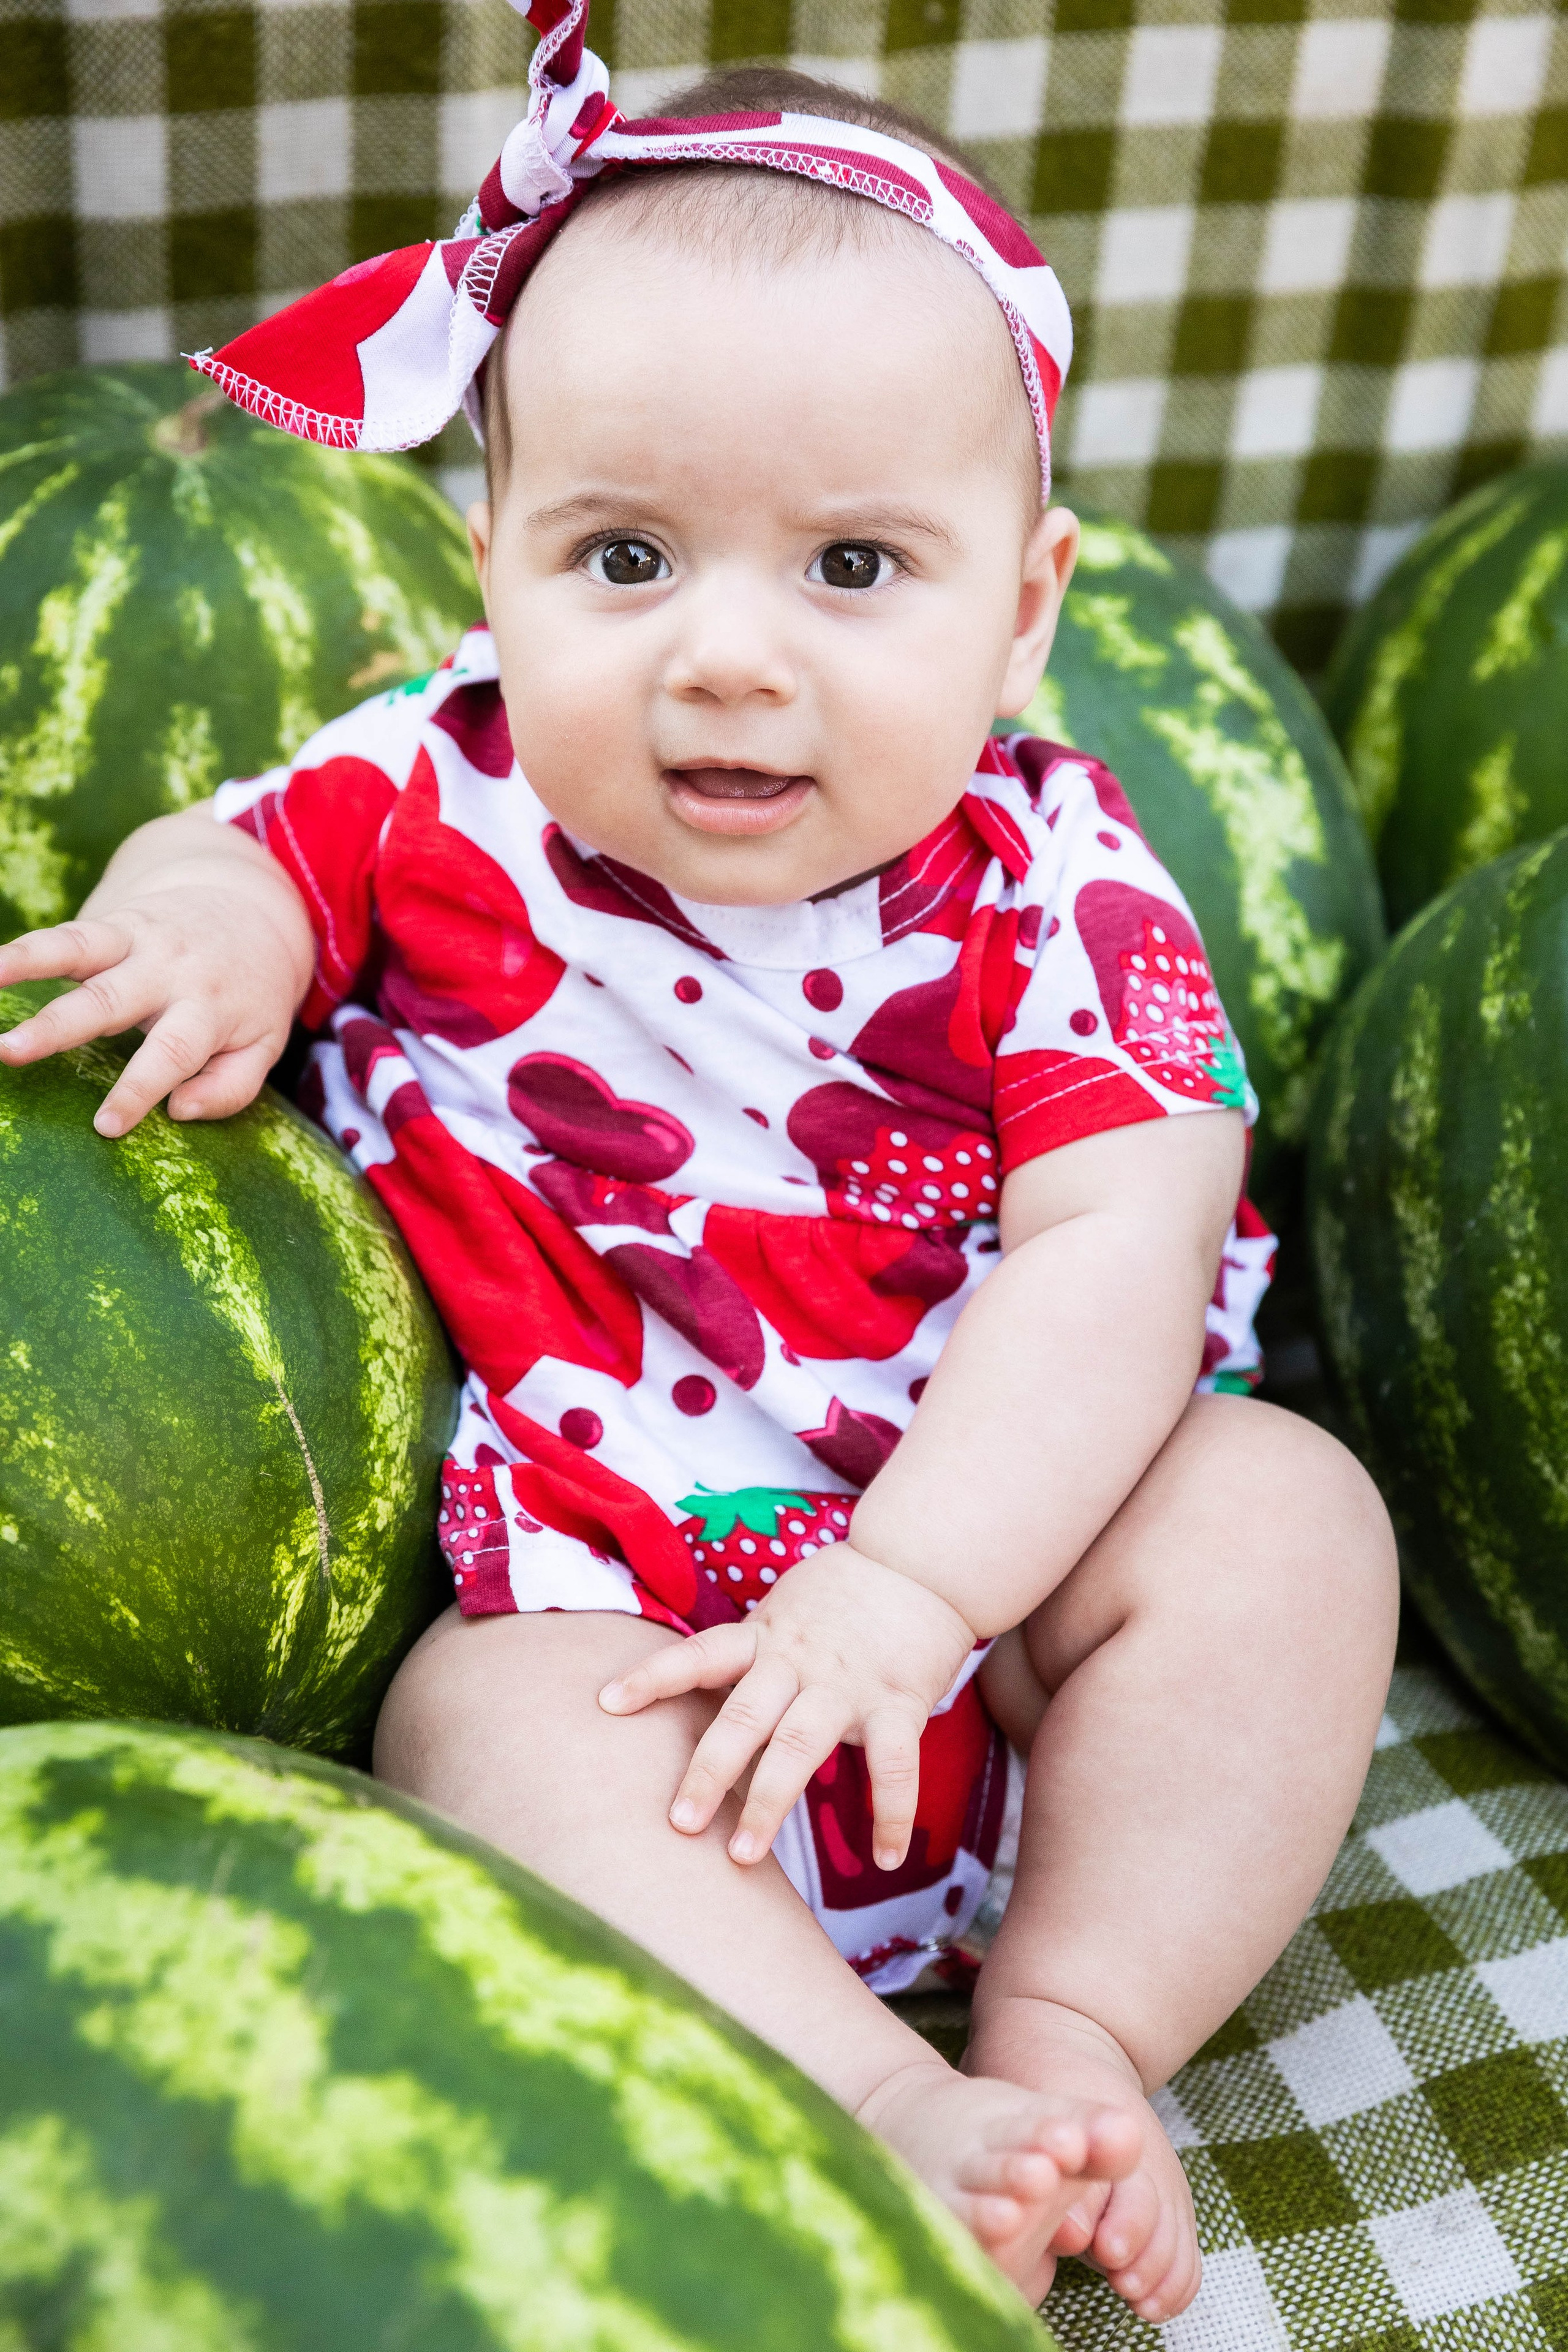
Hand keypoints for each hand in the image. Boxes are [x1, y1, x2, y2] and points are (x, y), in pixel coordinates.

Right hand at [0, 864, 310, 1135]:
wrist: (249, 906)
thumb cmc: (249, 994)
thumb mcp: (264, 1042)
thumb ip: (232, 1086)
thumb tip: (179, 1111)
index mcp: (211, 1007)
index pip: (174, 1053)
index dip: (139, 1089)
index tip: (105, 1126)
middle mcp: (171, 970)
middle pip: (111, 1000)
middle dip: (59, 1027)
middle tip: (10, 1052)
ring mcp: (139, 940)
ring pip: (79, 949)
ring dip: (24, 963)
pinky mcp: (113, 922)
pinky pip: (63, 933)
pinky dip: (22, 948)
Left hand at [599, 1544, 978, 1870]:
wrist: (920, 1562)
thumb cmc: (843, 1595)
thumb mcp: (783, 1612)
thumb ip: (749, 1656)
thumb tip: (698, 1703)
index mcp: (764, 1636)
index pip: (699, 1653)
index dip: (652, 1676)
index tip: (607, 1703)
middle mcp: (797, 1660)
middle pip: (742, 1716)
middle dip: (707, 1771)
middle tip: (678, 1824)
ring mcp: (848, 1682)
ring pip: (800, 1746)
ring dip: (768, 1802)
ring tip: (741, 1855)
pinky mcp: (900, 1700)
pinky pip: (894, 1765)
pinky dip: (890, 1813)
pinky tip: (886, 1858)